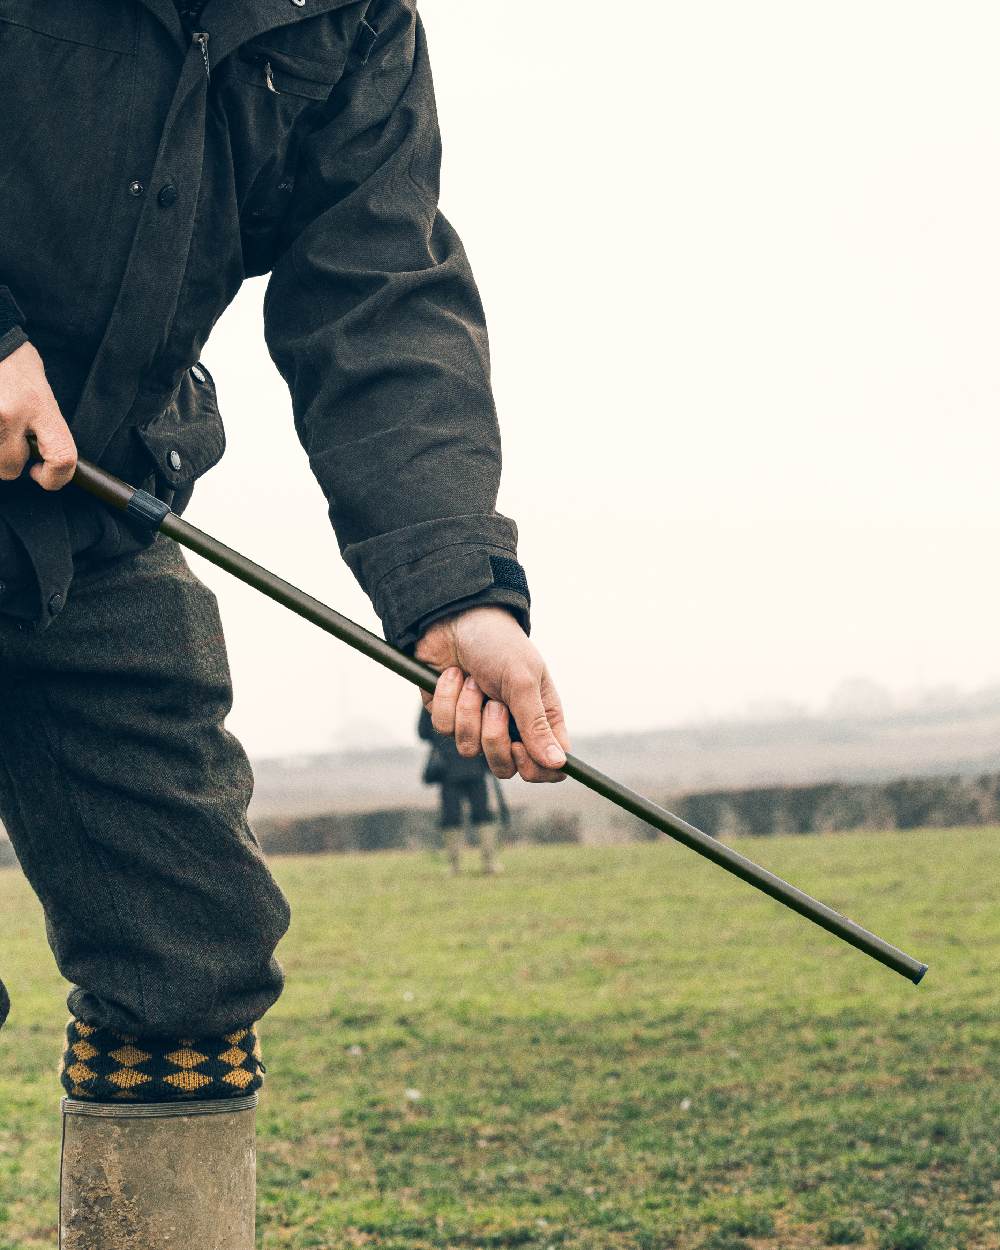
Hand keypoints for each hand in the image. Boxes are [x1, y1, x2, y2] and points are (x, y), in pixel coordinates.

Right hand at [0, 340, 76, 488]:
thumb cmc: (14, 363)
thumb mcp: (41, 393)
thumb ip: (45, 425)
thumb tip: (44, 459)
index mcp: (40, 406)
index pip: (62, 458)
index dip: (56, 478)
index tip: (42, 474)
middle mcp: (11, 414)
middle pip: (10, 469)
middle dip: (10, 460)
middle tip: (9, 436)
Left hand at [415, 605, 570, 782]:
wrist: (455, 617)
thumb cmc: (499, 643)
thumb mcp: (522, 680)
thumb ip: (536, 724)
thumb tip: (559, 764)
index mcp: (539, 718)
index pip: (548, 766)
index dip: (536, 769)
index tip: (522, 748)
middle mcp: (510, 726)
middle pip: (505, 767)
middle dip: (494, 739)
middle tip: (495, 706)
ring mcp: (477, 723)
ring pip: (469, 750)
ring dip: (469, 711)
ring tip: (473, 681)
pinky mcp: (448, 715)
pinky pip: (444, 729)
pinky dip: (448, 699)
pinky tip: (454, 675)